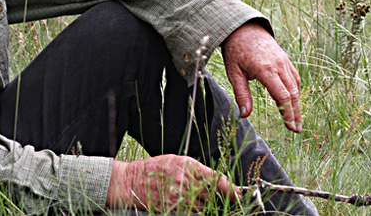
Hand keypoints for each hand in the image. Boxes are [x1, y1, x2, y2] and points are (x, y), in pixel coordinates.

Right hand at [106, 155, 238, 210]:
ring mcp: (179, 196)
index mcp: (188, 165)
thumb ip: (194, 171)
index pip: (216, 178)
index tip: (239, 194)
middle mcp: (185, 180)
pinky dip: (196, 209)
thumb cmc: (154, 169)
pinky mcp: (173, 207)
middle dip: (220, 198)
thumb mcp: (175, 161)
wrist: (130, 181)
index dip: (230, 188)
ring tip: (202, 199)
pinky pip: (192, 211)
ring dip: (208, 205)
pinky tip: (191, 204)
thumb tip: (212, 180)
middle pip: (212, 194)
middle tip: (228, 200)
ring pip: (204, 205)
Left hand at [221, 22, 302, 131]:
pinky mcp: (285, 58)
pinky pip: (294, 77)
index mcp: (265, 69)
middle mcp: (279, 65)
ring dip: (297, 103)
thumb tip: (244, 115)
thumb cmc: (235, 50)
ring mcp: (284, 61)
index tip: (291, 127)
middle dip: (295, 113)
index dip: (288, 113)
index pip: (282, 95)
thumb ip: (241, 94)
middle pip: (292, 93)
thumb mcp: (233, 72)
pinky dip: (296, 90)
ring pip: (295, 85)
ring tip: (296, 120)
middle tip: (297, 130)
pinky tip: (294, 101)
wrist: (243, 27)